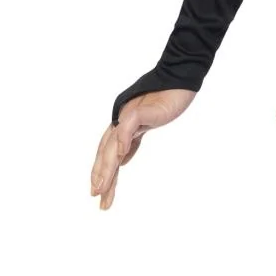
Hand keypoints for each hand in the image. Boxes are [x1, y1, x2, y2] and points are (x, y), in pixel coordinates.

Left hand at [89, 89, 195, 210]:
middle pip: (106, 152)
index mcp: (122, 126)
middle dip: (101, 175)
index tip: (100, 193)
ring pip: (112, 144)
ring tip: (102, 187)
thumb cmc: (166, 99)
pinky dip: (123, 142)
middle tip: (97, 196)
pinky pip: (128, 127)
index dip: (102, 172)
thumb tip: (122, 160)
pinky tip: (120, 158)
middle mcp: (121, 121)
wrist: (179, 79)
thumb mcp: (147, 125)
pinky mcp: (141, 110)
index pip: (108, 152)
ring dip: (106, 167)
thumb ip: (132, 141)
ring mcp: (129, 115)